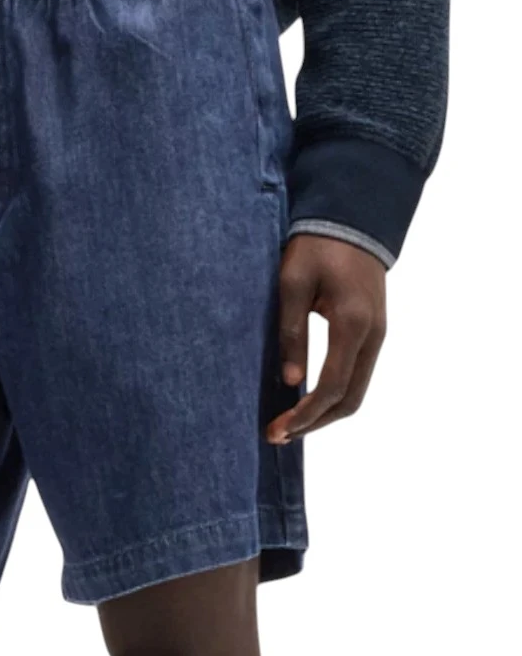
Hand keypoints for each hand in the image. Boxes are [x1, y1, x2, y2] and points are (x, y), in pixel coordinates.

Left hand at [266, 234, 386, 443]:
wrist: (351, 220)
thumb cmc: (316, 247)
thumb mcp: (292, 284)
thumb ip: (292, 332)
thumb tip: (291, 382)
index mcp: (353, 325)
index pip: (333, 386)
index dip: (306, 414)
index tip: (278, 429)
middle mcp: (373, 336)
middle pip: (350, 400)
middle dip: (315, 423)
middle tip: (278, 434)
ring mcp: (377, 335)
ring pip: (356, 391)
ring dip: (324, 413)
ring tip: (289, 424)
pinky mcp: (372, 332)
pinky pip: (356, 375)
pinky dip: (333, 395)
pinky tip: (306, 399)